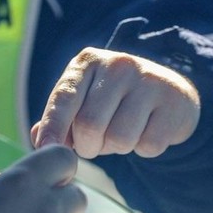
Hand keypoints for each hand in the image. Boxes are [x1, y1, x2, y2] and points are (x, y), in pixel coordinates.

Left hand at [31, 47, 199, 158]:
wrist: (169, 93)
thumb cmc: (115, 102)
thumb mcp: (84, 100)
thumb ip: (60, 118)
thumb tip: (39, 139)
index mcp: (88, 62)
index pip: (64, 98)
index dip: (53, 127)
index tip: (46, 149)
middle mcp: (118, 65)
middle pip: (89, 125)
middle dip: (88, 147)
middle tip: (94, 145)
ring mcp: (149, 81)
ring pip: (119, 139)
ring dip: (116, 150)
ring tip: (122, 134)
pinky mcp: (173, 103)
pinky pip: (148, 146)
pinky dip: (144, 149)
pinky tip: (147, 131)